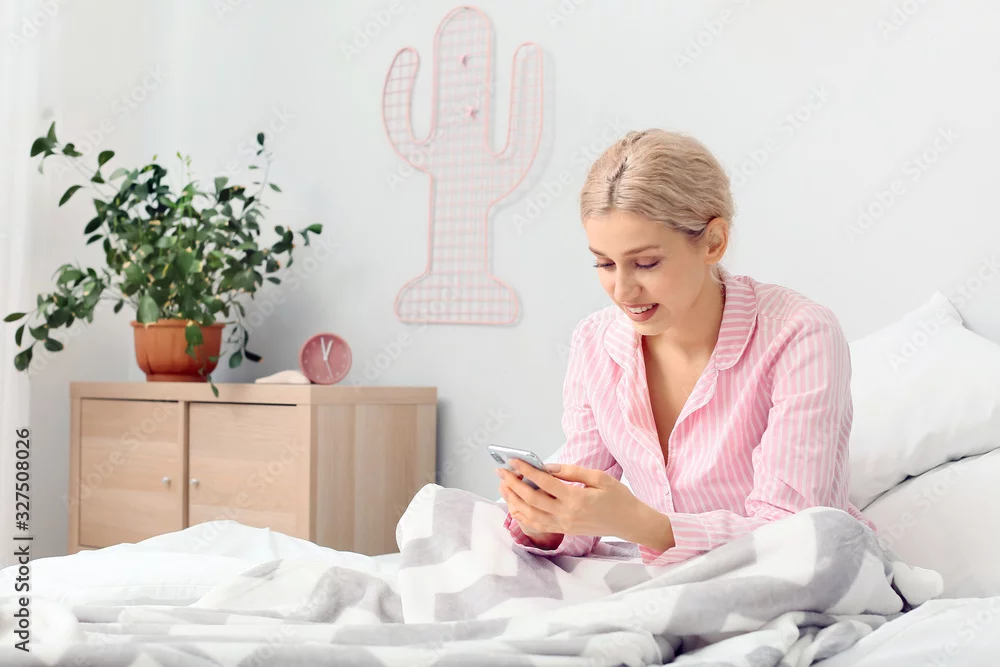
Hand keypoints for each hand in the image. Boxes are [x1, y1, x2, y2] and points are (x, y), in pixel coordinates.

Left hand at [496, 460, 645, 540]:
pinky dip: (523, 515)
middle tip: (501, 472)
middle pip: (532, 500)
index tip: (514, 461)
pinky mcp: (564, 531)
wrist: (630, 523)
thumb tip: (548, 466)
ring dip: (514, 500)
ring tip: (504, 486)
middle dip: (513, 484)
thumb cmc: (618, 497)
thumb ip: (572, 471)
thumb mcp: (599, 477)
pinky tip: (515, 505)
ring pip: (530, 515)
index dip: (527, 471)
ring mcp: (564, 525)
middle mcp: (567, 514)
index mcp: (576, 498)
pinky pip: (538, 525)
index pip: (544, 483)